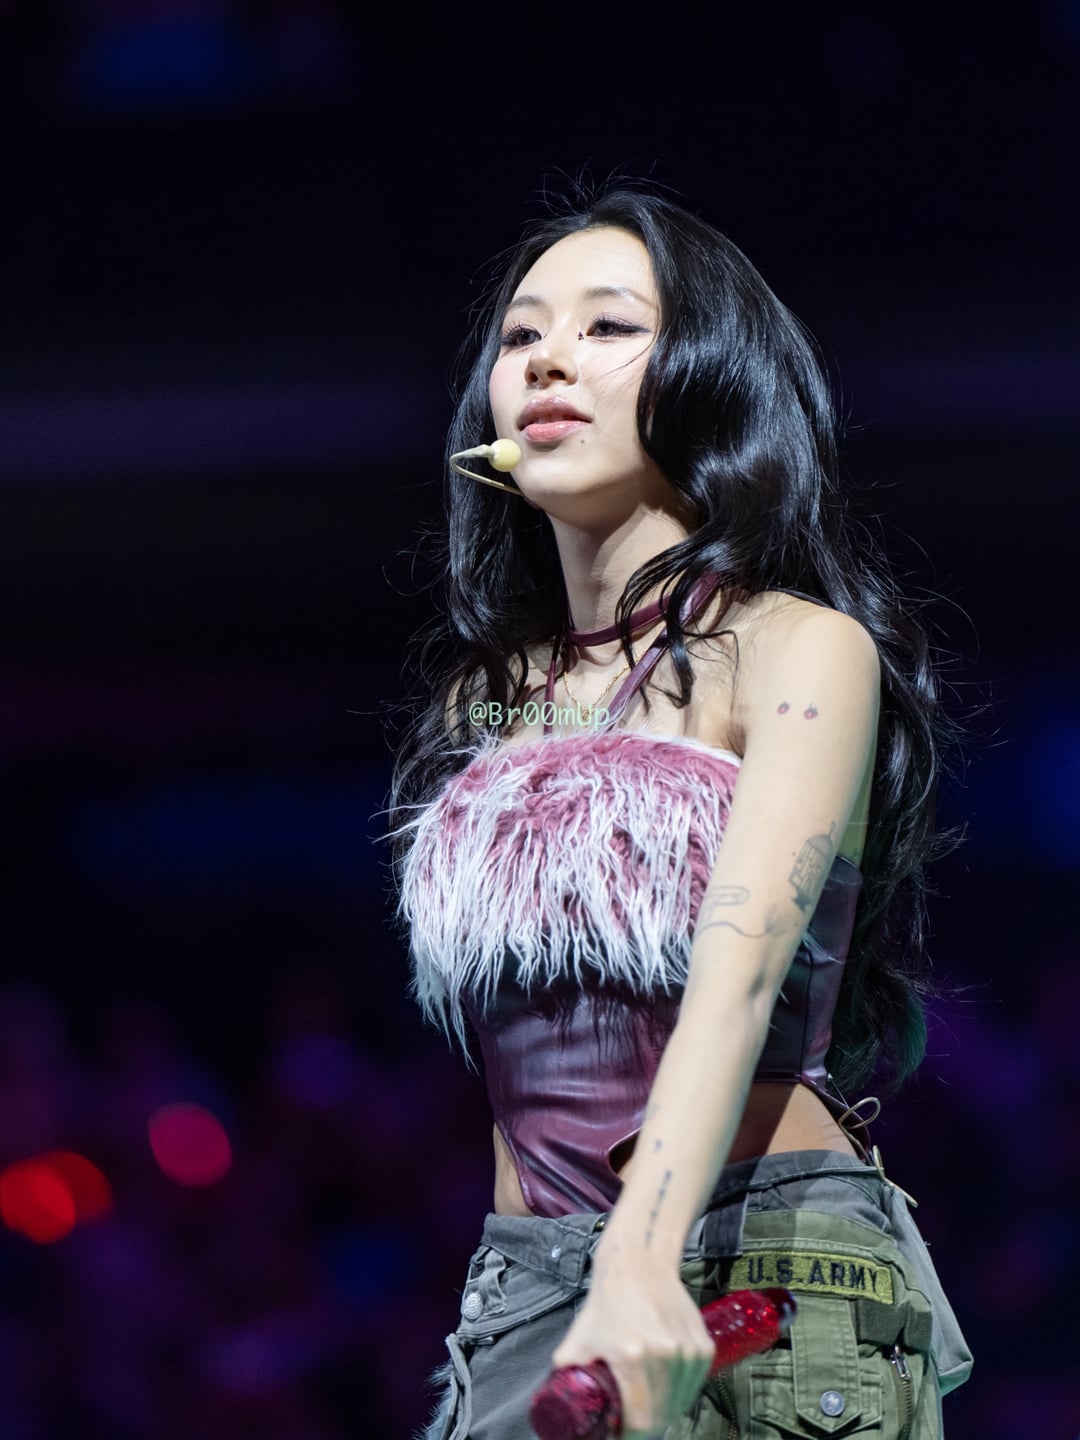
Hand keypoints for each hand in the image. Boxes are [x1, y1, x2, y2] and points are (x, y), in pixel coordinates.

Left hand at [551, 1262, 712, 1437]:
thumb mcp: (580, 1337)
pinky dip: (681, 1392)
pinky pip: (694, 1384)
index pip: (642, 1421)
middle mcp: (665, 1356)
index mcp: (632, 1358)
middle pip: (663, 1415)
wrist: (639, 1266)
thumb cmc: (608, 1302)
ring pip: (681, 1401)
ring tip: (648, 1403)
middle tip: (632, 1422)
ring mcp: (687, 1351)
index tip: (621, 1433)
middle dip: (647, 1425)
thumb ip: (567, 1371)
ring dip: (666, 1410)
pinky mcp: (703, 1345)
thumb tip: (557, 1402)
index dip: (631, 1435)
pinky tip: (666, 1387)